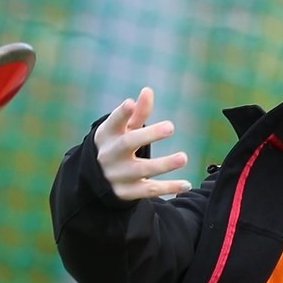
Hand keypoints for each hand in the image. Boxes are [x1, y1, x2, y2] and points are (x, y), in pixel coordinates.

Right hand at [93, 86, 190, 200]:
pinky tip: (187, 184)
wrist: (96, 179)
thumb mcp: (122, 129)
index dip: (122, 113)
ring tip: (183, 157)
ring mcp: (118, 175)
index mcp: (108, 134)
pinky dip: (168, 188)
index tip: (131, 103)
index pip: (114, 122)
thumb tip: (148, 90)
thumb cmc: (115, 145)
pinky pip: (149, 190)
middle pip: (128, 143)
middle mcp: (110, 154)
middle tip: (171, 126)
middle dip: (149, 135)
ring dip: (164, 164)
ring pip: (142, 169)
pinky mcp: (126, 192)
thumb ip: (137, 113)